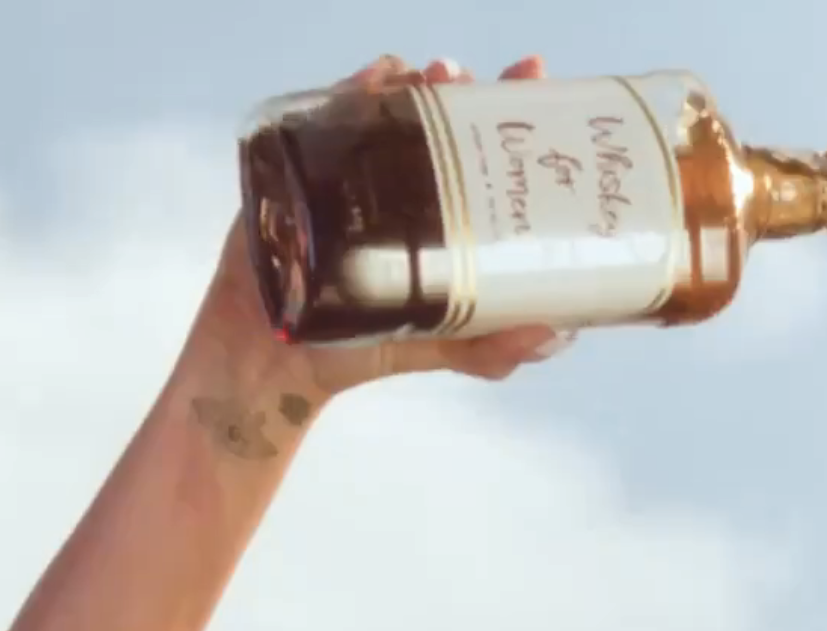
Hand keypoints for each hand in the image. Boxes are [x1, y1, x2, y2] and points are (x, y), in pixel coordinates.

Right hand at [191, 54, 571, 402]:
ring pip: (398, 107)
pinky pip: (340, 111)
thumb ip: (490, 349)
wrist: (275, 355)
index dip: (517, 116)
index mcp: (455, 221)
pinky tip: (379, 81)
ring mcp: (364, 173)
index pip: (493, 158)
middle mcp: (414, 189)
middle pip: (451, 119)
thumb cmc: (362, 350)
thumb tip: (552, 334)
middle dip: (472, 90)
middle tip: (484, 81)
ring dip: (422, 82)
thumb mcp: (442, 349)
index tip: (533, 81)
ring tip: (438, 79)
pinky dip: (362, 87)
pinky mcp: (313, 165)